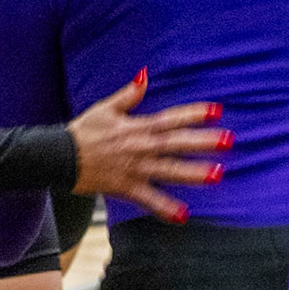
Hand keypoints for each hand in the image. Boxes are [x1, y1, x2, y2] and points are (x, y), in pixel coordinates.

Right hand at [67, 70, 231, 222]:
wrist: (59, 157)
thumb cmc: (83, 131)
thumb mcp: (106, 108)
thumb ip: (129, 93)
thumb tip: (145, 73)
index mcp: (137, 126)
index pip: (170, 118)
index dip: (194, 114)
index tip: (217, 110)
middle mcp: (139, 147)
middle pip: (176, 143)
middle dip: (203, 141)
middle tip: (229, 140)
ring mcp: (134, 169)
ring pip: (169, 170)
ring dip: (193, 172)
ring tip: (218, 174)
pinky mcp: (126, 188)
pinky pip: (149, 200)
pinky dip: (165, 208)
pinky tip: (184, 215)